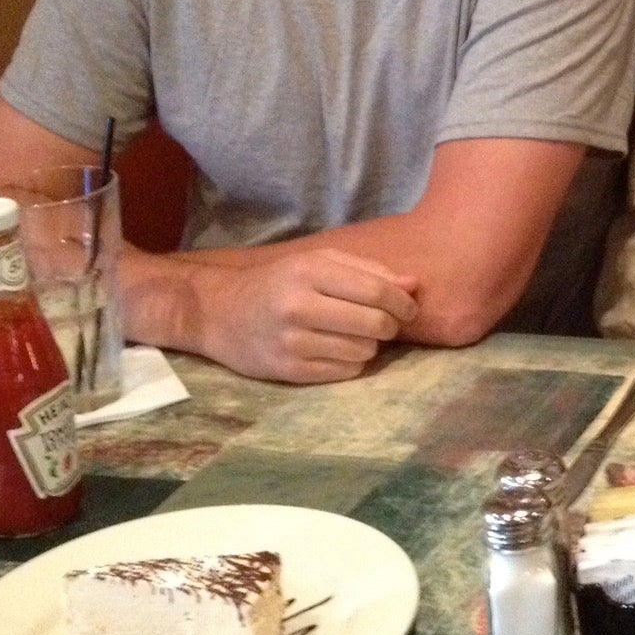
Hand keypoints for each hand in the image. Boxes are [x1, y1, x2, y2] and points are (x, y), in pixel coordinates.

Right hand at [192, 248, 420, 383]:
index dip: (402, 303)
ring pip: (364, 351)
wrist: (220, 312)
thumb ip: (368, 271)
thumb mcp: (318, 262)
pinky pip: (345, 371)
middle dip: (389, 325)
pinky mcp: (288, 371)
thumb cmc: (279, 281)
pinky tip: (336, 349)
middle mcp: (299, 306)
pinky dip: (351, 362)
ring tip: (351, 334)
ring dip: (369, 344)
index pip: (376, 291)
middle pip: (374, 323)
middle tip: (383, 322)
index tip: (410, 308)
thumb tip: (414, 285)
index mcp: (308, 271)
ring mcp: (292, 342)